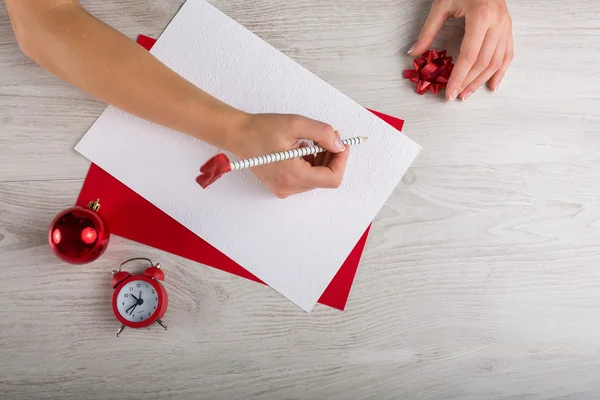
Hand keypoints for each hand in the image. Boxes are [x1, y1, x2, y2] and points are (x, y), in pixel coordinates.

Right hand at [229, 113, 349, 197]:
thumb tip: (339, 145)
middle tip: (327, 137)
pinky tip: (303, 149)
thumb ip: (323, 134)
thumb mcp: (296, 124)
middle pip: (326, 178)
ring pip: (317, 179)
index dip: (341, 160)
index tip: (342, 144)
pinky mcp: (282, 186)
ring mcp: (285, 189)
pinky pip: (306, 178)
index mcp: (292, 174)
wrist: (238, 135)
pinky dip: (311, 164)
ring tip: (311, 142)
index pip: (332, 178)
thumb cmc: (261, 129)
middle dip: (332, 157)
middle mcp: (289, 187)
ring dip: (322, 160)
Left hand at [408, 0, 512, 100]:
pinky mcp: (508, 27)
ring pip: (497, 61)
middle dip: (469, 82)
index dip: (459, 77)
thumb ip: (428, 31)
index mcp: (481, 17)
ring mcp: (506, 25)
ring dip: (482, 81)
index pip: (469, 56)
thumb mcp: (441, 5)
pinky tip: (492, 84)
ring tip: (468, 94)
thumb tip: (414, 53)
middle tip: (456, 96)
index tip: (449, 93)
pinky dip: (501, 71)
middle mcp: (497, 23)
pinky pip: (508, 53)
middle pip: (484, 62)